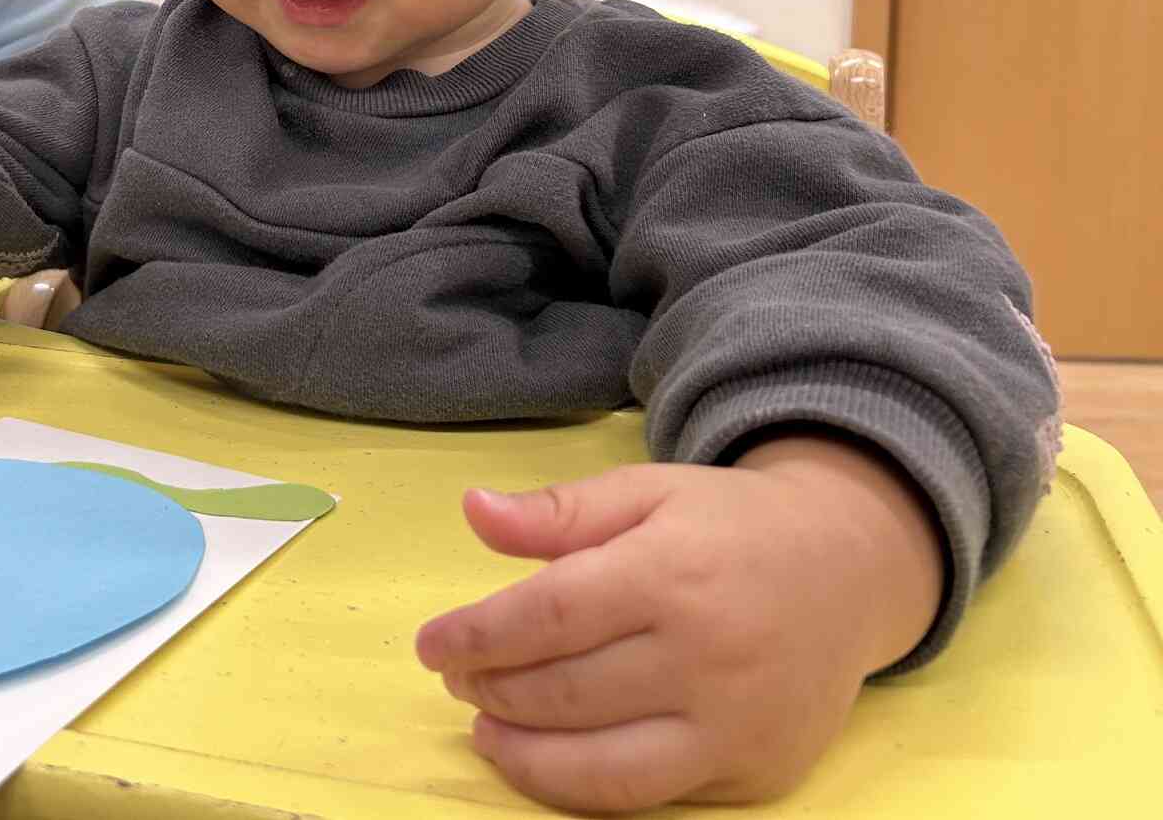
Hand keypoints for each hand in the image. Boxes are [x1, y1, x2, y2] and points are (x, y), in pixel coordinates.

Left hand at [415, 435, 944, 811]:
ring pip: (600, 766)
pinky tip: (544, 758)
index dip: (475, 636)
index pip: (547, 616)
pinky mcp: (755, 772)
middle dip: (491, 691)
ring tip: (486, 726)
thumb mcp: (646, 492)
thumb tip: (472, 511)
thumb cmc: (729, 526)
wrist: (851, 571)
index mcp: (670, 572)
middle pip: (565, 692)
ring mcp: (734, 724)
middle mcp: (706, 655)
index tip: (430, 644)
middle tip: (457, 679)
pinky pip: (649, 798)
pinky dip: (581, 787)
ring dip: (522, 753)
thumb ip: (558, 511)